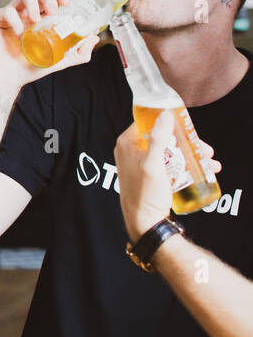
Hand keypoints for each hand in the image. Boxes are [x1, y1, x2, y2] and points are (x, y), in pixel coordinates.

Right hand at [0, 0, 95, 88]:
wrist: (6, 80)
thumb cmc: (29, 69)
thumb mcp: (58, 61)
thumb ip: (77, 53)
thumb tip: (94, 39)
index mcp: (40, 20)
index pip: (52, 0)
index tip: (67, 2)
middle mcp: (26, 14)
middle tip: (52, 11)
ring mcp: (10, 16)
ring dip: (33, 2)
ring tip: (35, 19)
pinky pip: (6, 10)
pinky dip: (15, 20)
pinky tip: (18, 34)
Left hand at [114, 111, 220, 241]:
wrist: (144, 222)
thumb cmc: (144, 194)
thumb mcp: (153, 164)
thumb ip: (158, 139)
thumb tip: (165, 114)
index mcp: (126, 143)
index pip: (149, 121)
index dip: (169, 121)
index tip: (188, 125)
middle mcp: (131, 150)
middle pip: (164, 137)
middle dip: (188, 142)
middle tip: (206, 149)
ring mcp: (140, 162)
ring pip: (170, 150)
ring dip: (191, 153)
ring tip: (210, 162)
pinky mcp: (150, 174)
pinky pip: (170, 163)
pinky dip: (186, 164)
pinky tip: (204, 170)